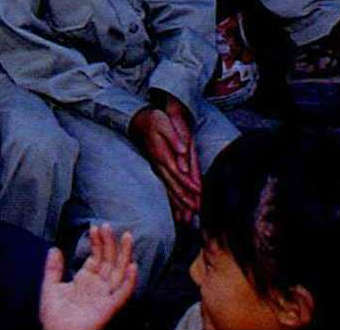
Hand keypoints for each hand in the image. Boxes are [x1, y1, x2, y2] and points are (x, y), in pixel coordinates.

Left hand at [39, 224, 137, 329]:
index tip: (95, 227)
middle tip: (108, 226)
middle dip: (110, 243)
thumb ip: (53, 269)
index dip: (97, 242)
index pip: (97, 256)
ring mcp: (105, 295)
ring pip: (120, 272)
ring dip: (125, 254)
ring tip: (127, 237)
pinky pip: (123, 294)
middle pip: (110, 260)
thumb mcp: (50, 288)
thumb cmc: (54, 317)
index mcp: (86, 280)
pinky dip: (129, 281)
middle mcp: (98, 286)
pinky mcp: (109, 307)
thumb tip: (54, 248)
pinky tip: (132, 266)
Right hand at [129, 102, 200, 220]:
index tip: (199, 193)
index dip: (189, 184)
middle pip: (173, 186)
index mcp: (163, 155)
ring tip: (186, 218)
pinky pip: (165, 188)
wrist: (140, 121)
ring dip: (178, 205)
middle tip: (196, 211)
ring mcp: (158, 169)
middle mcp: (159, 166)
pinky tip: (176, 210)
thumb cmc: (155, 121)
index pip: (178, 173)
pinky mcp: (158, 170)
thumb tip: (183, 150)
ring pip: (169, 190)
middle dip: (185, 200)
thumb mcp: (164, 124)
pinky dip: (171, 200)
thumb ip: (174, 138)